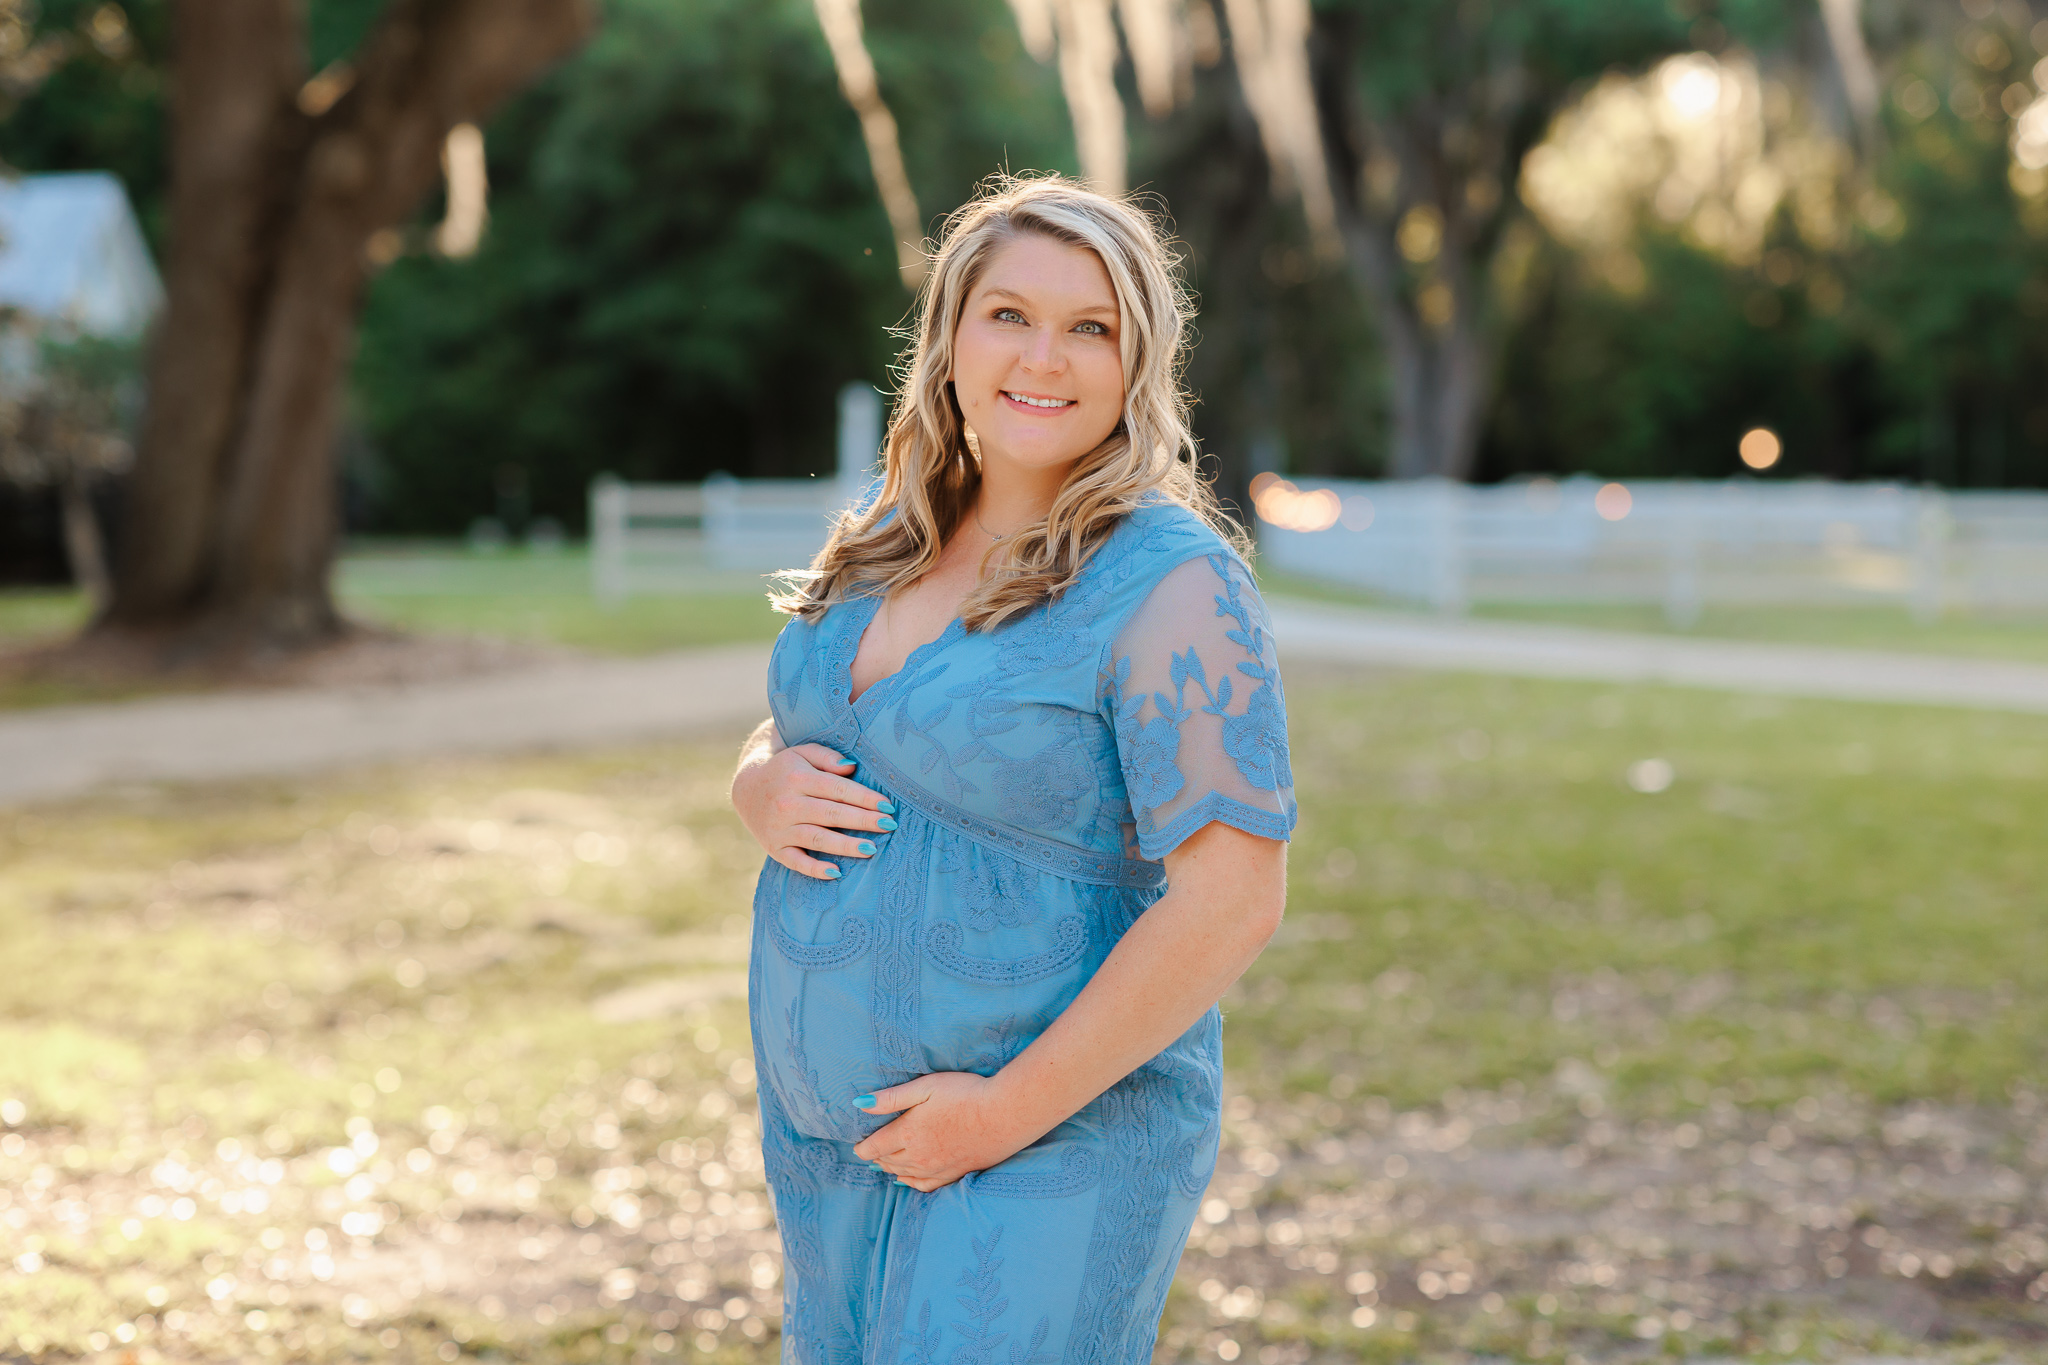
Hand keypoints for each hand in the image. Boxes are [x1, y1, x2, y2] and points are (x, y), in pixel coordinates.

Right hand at [730, 740, 894, 879]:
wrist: (746, 788)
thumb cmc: (786, 769)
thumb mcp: (803, 753)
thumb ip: (827, 757)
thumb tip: (852, 768)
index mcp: (798, 778)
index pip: (839, 790)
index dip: (865, 798)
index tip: (888, 806)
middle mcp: (787, 804)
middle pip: (832, 814)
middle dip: (863, 821)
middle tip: (889, 826)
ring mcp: (780, 828)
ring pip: (818, 839)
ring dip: (845, 846)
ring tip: (871, 849)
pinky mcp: (774, 848)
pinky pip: (795, 862)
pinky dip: (815, 869)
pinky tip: (836, 872)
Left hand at [851, 1073, 1033, 1191]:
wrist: (1005, 1114)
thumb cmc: (966, 1093)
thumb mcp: (925, 1087)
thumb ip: (892, 1098)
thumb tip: (860, 1105)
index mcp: (907, 1133)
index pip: (874, 1147)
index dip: (863, 1147)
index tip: (858, 1144)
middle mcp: (919, 1156)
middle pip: (888, 1162)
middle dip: (876, 1157)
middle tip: (870, 1151)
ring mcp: (938, 1168)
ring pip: (904, 1175)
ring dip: (891, 1169)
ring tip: (884, 1164)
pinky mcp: (956, 1172)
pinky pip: (925, 1185)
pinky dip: (911, 1183)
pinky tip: (908, 1180)